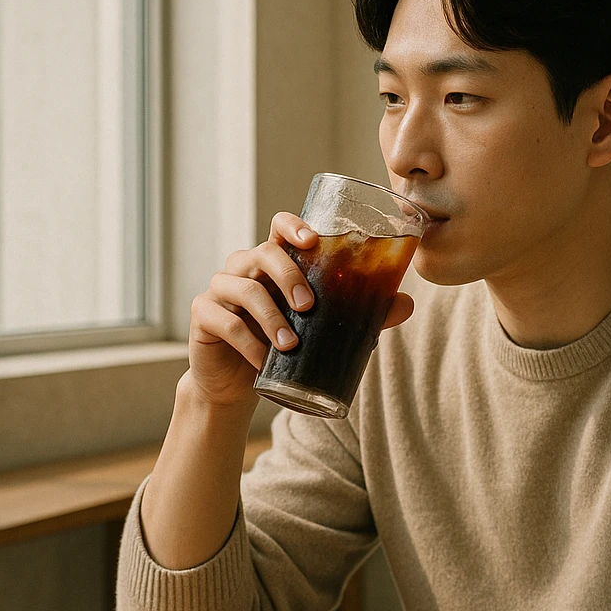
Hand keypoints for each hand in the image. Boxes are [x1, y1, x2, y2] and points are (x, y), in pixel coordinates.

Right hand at [187, 212, 415, 409]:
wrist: (238, 384)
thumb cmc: (283, 346)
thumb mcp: (321, 329)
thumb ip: (359, 315)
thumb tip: (406, 304)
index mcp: (273, 262)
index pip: (278, 227)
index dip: (292, 226)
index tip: (311, 239)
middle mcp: (244, 268)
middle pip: (262, 253)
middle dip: (288, 275)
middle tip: (309, 305)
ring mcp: (221, 289)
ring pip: (244, 288)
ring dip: (270, 316)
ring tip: (291, 344)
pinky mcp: (204, 316)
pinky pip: (225, 322)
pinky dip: (247, 342)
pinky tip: (263, 360)